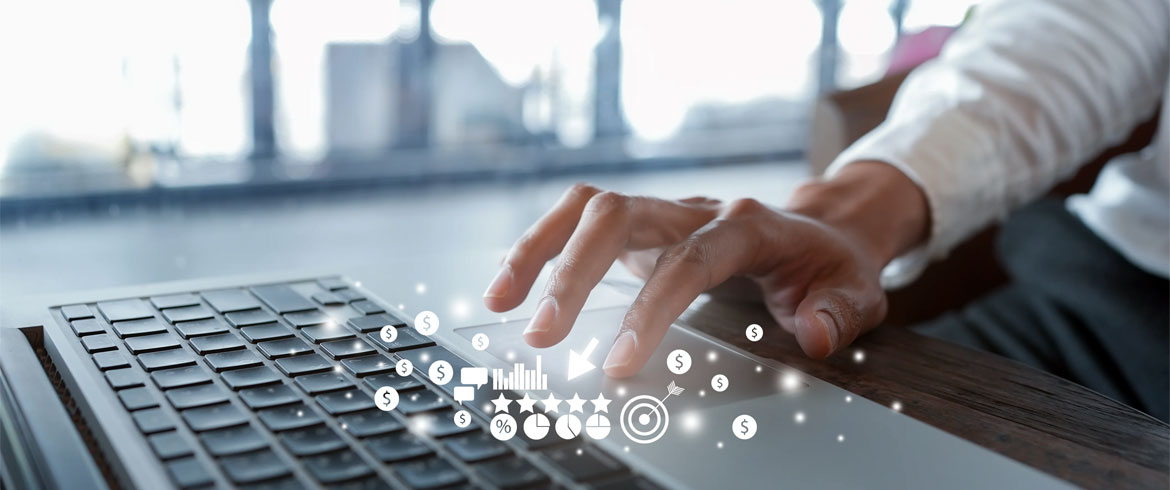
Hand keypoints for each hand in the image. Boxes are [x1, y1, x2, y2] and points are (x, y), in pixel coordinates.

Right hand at [483, 162, 927, 376]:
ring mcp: (664, 213)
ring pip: (587, 207)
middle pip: (618, 215)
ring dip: (538, 249)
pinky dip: (540, 246)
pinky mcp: (641, 227)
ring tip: (501, 301)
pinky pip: (579, 220)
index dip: (650, 310)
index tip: (618, 364)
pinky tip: (511, 284)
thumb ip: (838, 313)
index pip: (688, 261)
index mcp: (747, 225)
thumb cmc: (831, 268)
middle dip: (573, 272)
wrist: (821, 230)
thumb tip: (812, 334)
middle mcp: (695, 210)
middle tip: (542, 336)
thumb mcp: (856, 293)